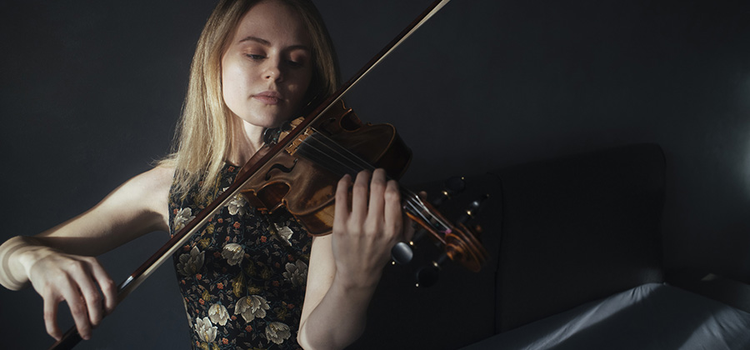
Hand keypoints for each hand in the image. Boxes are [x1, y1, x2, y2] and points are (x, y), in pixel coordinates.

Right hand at [22, 247, 116, 340]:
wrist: (40, 257)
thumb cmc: (67, 267)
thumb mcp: (84, 268)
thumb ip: (94, 284)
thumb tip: (102, 311)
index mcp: (92, 264)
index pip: (108, 286)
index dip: (111, 303)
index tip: (108, 313)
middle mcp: (79, 269)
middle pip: (94, 299)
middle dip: (97, 318)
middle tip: (95, 326)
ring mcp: (62, 279)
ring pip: (77, 308)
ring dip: (83, 325)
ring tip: (85, 333)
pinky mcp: (47, 289)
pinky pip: (51, 314)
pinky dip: (54, 328)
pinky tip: (58, 334)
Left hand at [332, 169, 403, 287]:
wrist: (358, 273)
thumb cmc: (380, 254)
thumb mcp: (402, 239)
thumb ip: (411, 216)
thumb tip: (421, 194)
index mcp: (392, 228)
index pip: (393, 195)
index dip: (392, 183)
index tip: (390, 182)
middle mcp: (374, 226)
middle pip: (377, 188)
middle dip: (378, 174)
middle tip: (377, 172)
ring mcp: (356, 226)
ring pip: (359, 190)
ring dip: (361, 176)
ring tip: (363, 174)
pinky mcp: (340, 226)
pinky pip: (341, 198)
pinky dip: (343, 184)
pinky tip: (346, 179)